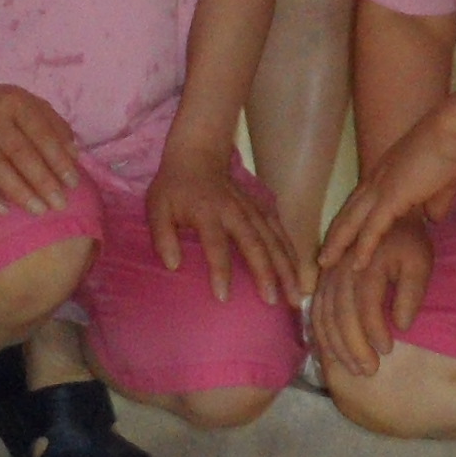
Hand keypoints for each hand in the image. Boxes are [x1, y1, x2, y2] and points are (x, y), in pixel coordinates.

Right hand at [0, 80, 84, 213]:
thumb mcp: (25, 103)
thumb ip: (52, 123)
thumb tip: (74, 155)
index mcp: (14, 102)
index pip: (41, 133)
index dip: (58, 159)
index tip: (73, 183)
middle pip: (21, 153)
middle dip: (43, 181)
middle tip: (60, 204)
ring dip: (20, 193)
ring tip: (39, 210)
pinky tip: (4, 211)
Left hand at [147, 142, 301, 305]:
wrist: (198, 155)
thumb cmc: (174, 188)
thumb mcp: (157, 208)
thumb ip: (162, 237)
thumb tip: (172, 266)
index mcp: (207, 213)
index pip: (215, 244)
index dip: (219, 270)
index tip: (223, 297)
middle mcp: (235, 211)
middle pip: (255, 244)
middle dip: (266, 273)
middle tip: (274, 301)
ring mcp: (253, 209)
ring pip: (274, 240)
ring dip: (287, 267)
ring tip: (296, 295)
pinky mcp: (263, 208)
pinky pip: (281, 231)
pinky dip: (291, 252)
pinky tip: (299, 273)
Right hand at [312, 220, 434, 381]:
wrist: (385, 216)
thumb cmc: (407, 243)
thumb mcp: (420, 262)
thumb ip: (412, 293)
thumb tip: (402, 325)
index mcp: (367, 262)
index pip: (366, 303)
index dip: (374, 330)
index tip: (388, 350)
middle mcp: (342, 268)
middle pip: (341, 313)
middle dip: (353, 346)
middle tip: (369, 371)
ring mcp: (328, 275)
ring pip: (324, 315)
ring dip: (337, 346)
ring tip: (354, 368)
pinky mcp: (323, 280)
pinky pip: (315, 311)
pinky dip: (322, 335)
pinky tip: (333, 355)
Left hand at [316, 122, 455, 280]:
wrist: (453, 134)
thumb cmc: (452, 152)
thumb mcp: (441, 183)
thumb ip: (435, 202)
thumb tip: (433, 220)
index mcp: (386, 171)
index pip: (360, 199)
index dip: (349, 218)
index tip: (340, 235)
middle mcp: (377, 178)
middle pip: (348, 211)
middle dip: (334, 234)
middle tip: (322, 255)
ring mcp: (381, 187)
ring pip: (352, 222)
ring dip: (337, 244)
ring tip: (325, 264)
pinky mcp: (391, 197)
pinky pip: (372, 229)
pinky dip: (363, 249)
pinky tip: (356, 267)